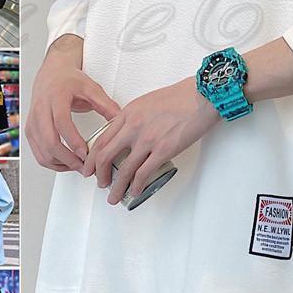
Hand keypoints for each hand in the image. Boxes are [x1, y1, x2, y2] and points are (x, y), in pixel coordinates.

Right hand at [26, 35, 119, 172]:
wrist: (52, 73)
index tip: (86, 154)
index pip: (61, 123)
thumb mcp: (91, 88)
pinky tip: (67, 163)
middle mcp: (41, 110)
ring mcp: (33, 121)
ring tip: (80, 167)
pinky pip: (38, 153)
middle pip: (49, 142)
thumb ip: (106, 105)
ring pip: (42, 152)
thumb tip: (121, 121)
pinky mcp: (30, 130)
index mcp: (56, 98)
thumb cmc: (69, 80)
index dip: (73, 141)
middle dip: (68, 160)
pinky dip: (52, 163)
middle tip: (85, 167)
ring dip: (61, 164)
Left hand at [83, 77, 219, 203]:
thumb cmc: (179, 97)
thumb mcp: (146, 102)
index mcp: (128, 114)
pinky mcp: (163, 151)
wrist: (201, 96)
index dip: (93, 157)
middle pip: (105, 156)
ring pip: (124, 170)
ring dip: (117, 187)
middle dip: (99, 174)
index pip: (101, 139)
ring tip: (114, 196)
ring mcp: (147, 140)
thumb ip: (133, 118)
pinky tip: (135, 192)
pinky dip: (136, 187)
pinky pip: (143, 174)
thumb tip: (126, 134)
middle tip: (100, 183)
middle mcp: (133, 127)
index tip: (91, 166)